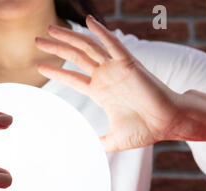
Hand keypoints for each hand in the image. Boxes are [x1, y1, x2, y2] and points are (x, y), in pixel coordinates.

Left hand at [35, 15, 191, 151]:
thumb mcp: (113, 140)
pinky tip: (89, 20)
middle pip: (75, 57)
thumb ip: (97, 144)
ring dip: (69, 37)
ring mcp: (116, 69)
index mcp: (100, 91)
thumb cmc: (144, 130)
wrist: (168, 124)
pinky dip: (101, 31)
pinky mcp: (129, 64)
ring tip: (50, 30)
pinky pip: (113, 44)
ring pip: (88, 47)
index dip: (56, 72)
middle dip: (56, 48)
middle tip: (37, 40)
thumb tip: (84, 154)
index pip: (72, 78)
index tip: (40, 66)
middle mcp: (105, 77)